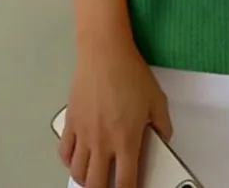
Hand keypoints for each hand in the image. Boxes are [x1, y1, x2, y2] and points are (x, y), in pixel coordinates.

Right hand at [60, 37, 171, 187]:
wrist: (105, 53)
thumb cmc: (130, 72)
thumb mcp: (157, 98)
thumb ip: (163, 123)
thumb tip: (164, 136)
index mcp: (126, 139)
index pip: (125, 182)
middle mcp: (102, 142)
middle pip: (96, 184)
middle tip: (111, 184)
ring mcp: (83, 134)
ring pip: (78, 173)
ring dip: (86, 179)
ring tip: (95, 176)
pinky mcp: (71, 123)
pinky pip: (64, 152)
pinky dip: (70, 162)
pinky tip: (78, 159)